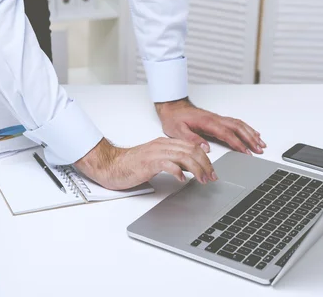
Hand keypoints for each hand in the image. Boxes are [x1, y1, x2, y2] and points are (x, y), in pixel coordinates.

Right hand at [74, 138, 216, 190]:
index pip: (191, 146)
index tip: (212, 171)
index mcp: (164, 143)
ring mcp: (154, 153)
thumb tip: (189, 168)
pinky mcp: (147, 163)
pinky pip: (167, 164)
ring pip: (183, 156)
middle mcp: (161, 145)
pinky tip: (183, 180)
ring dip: (196, 169)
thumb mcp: (155, 160)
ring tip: (202, 180)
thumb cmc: (130, 165)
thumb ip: (171, 161)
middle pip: (191, 150)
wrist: (110, 165)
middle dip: (205, 164)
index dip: (205, 159)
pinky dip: (178, 172)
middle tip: (211, 177)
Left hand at [155, 98, 265, 154]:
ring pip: (239, 124)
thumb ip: (191, 139)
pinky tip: (251, 133)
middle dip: (250, 139)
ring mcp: (217, 118)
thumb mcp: (177, 131)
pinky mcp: (217, 120)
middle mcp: (215, 119)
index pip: (227, 134)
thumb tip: (206, 148)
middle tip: (259, 149)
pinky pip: (235, 123)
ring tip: (261, 143)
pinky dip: (246, 128)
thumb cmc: (174, 118)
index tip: (246, 152)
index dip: (238, 143)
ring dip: (251, 133)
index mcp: (207, 122)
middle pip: (238, 128)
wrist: (172, 107)